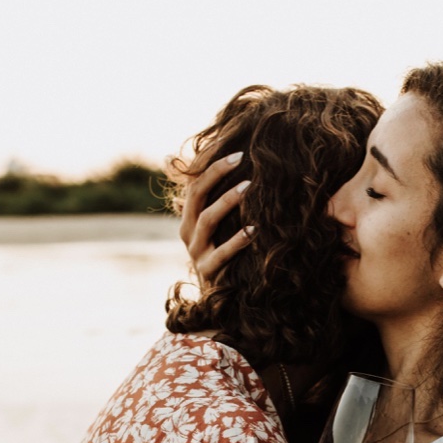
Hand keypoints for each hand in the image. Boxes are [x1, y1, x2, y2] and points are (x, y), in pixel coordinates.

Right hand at [179, 153, 254, 284]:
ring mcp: (196, 252)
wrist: (215, 300)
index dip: (208, 161)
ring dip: (227, 201)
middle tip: (240, 157)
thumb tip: (237, 173)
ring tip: (249, 187)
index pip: (194, 181)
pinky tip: (254, 230)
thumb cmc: (222, 256)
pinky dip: (238, 241)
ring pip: (207, 220)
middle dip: (217, 173)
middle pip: (197, 194)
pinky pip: (221, 254)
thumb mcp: (219, 230)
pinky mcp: (207, 271)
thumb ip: (220, 203)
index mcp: (188, 217)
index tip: (230, 142)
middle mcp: (187, 231)